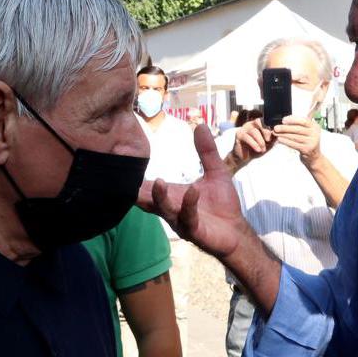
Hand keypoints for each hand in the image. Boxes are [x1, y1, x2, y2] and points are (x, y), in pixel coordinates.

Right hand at [138, 125, 255, 259]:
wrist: (236, 231)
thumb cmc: (223, 204)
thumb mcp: (216, 172)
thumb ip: (206, 151)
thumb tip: (201, 125)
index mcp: (171, 195)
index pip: (147, 186)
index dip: (134, 178)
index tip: (121, 163)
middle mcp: (170, 208)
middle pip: (148, 199)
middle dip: (138, 190)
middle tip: (125, 177)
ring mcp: (180, 220)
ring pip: (164, 209)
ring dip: (160, 197)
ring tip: (159, 181)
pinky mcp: (194, 230)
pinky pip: (188, 217)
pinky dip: (189, 203)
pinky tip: (193, 190)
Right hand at [226, 118, 273, 172]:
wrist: (245, 157)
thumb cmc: (257, 148)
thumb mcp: (267, 143)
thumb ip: (272, 137)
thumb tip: (279, 133)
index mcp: (258, 123)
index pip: (265, 119)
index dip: (271, 125)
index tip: (275, 134)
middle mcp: (251, 123)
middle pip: (259, 122)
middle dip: (266, 131)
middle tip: (269, 140)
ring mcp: (244, 128)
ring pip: (254, 131)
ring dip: (260, 141)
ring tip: (263, 149)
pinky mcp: (239, 135)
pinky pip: (247, 137)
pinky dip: (254, 144)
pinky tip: (258, 150)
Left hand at [273, 115, 321, 166]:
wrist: (313, 156)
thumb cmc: (306, 141)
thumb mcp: (307, 131)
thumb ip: (299, 124)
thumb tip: (284, 120)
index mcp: (314, 126)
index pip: (303, 121)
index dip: (293, 120)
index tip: (283, 120)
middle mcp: (314, 133)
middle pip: (298, 129)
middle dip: (285, 128)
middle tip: (276, 128)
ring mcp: (311, 142)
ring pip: (295, 137)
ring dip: (284, 135)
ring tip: (275, 133)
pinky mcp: (307, 149)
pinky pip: (294, 144)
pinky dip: (286, 141)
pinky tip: (280, 139)